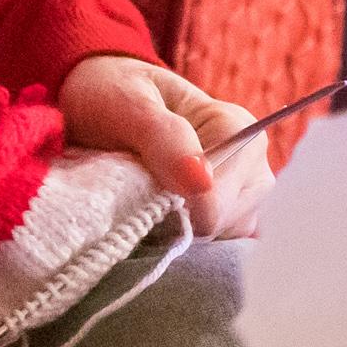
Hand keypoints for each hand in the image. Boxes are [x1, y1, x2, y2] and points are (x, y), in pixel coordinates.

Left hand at [58, 51, 273, 238]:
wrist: (96, 100)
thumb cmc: (112, 93)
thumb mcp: (128, 104)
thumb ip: (164, 138)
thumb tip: (201, 182)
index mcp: (240, 129)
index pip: (225, 195)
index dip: (183, 208)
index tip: (145, 199)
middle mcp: (251, 166)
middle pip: (227, 223)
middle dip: (180, 222)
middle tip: (138, 197)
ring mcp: (240, 199)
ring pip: (221, 242)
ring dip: (178, 237)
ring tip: (143, 208)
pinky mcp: (223, 223)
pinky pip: (214, 253)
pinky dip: (182, 249)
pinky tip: (156, 228)